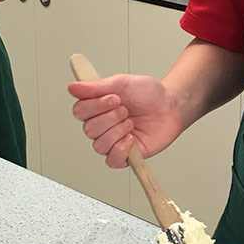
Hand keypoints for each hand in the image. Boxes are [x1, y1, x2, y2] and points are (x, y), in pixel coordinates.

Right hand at [68, 74, 183, 167]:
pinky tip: (131, 138)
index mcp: (98, 108)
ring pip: (99, 145)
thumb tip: (73, 87)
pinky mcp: (126, 156)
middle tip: (126, 109)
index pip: (79, 111)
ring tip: (131, 122)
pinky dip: (121, 149)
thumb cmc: (148, 94)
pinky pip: (112, 161)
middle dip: (111, 117)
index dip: (95, 105)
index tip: (113, 97)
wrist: (171, 105)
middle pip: (89, 129)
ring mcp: (113, 141)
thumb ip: (96, 86)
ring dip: (118, 131)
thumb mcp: (122, 83)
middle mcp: (103, 126)